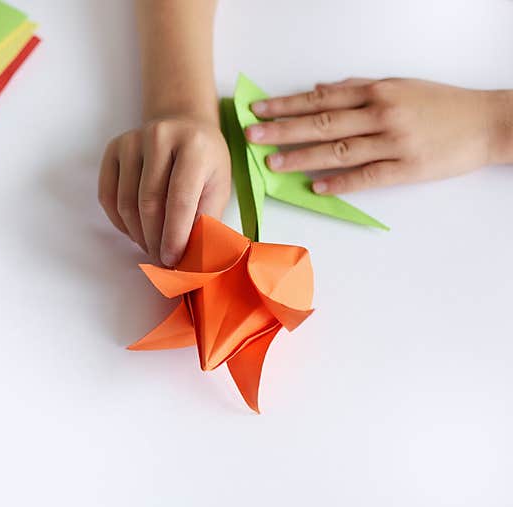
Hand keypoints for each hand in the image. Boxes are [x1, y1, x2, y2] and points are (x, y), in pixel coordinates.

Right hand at [98, 116, 230, 266]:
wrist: (183, 125)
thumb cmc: (204, 161)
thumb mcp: (218, 186)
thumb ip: (206, 220)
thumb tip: (192, 259)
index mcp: (194, 146)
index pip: (180, 199)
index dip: (175, 235)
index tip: (172, 260)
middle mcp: (160, 136)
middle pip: (149, 202)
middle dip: (154, 240)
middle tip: (161, 261)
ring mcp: (133, 140)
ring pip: (126, 203)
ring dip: (137, 235)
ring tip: (151, 247)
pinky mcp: (113, 148)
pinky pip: (107, 196)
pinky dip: (120, 222)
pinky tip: (135, 231)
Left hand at [244, 78, 512, 193]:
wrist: (487, 122)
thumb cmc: (440, 104)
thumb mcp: (399, 85)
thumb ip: (357, 88)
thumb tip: (319, 89)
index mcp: (377, 93)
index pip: (321, 100)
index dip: (287, 105)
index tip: (259, 109)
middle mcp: (381, 115)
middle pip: (323, 123)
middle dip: (284, 130)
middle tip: (253, 135)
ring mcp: (393, 143)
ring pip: (339, 151)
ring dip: (303, 157)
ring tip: (273, 163)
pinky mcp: (407, 168)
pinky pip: (368, 176)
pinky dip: (341, 182)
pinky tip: (316, 186)